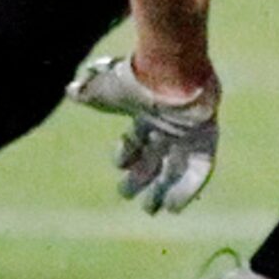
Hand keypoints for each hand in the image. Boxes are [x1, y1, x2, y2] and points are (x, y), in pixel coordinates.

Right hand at [66, 55, 220, 212]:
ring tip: (151, 209)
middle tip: (127, 195)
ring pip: (177, 167)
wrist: (168, 69)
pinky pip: (201, 168)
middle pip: (155, 158)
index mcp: (147, 114)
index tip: (119, 164)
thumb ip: (88, 93)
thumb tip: (72, 90)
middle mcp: (169, 125)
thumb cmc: (136, 78)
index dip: (125, 155)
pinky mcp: (206, 137)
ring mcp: (189, 132)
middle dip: (141, 178)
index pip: (136, 142)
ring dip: (164, 190)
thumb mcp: (104, 87)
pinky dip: (188, 188)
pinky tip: (174, 208)